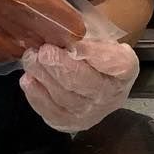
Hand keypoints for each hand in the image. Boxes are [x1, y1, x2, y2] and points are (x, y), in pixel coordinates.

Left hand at [20, 37, 139, 132]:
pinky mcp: (69, 123)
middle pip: (84, 82)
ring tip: (30, 59)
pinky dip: (37, 95)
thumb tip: (63, 29)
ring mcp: (91, 113)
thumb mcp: (98, 34)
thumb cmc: (95, 50)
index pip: (116, 63)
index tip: (75, 45)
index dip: (94, 54)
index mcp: (125, 68)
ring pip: (64, 98)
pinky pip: (51, 112)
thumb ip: (86, 32)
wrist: (95, 79)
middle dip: (61, 66)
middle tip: (44, 51)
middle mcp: (111, 95)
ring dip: (44, 77)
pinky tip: (28, 78)